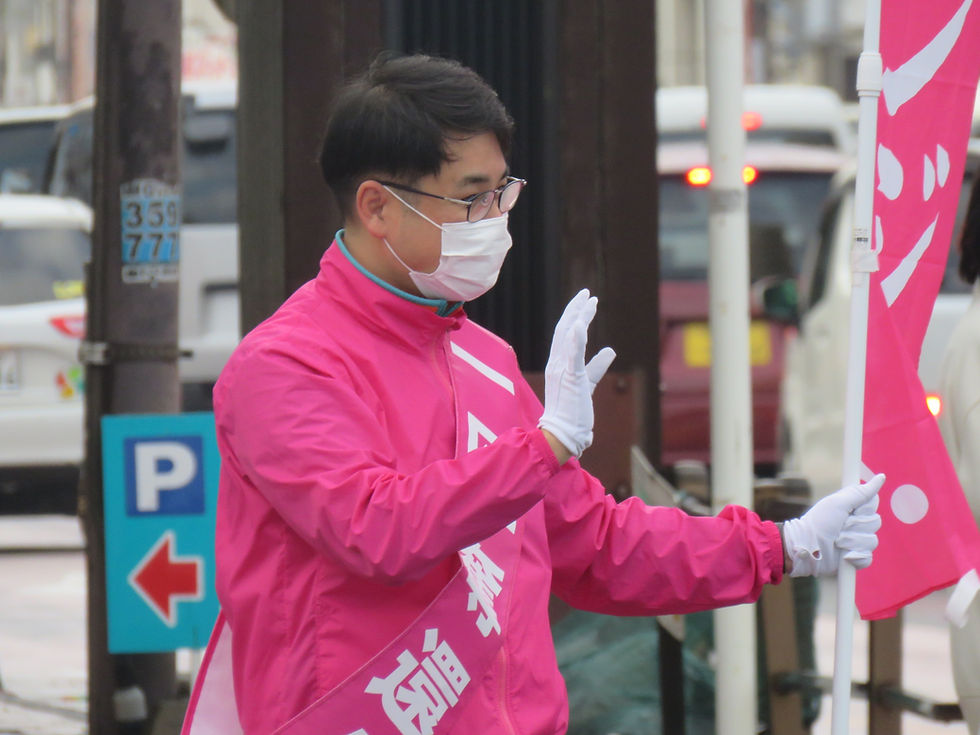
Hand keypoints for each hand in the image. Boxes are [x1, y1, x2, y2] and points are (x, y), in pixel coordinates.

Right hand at [538, 289, 615, 458]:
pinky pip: (572, 354)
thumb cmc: (573, 414)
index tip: (586, 303)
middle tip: (588, 293)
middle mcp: (557, 363)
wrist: (562, 435)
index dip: (575, 316)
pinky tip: (580, 323)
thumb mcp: (587, 384)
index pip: (565, 335)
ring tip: (590, 300)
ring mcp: (561, 370)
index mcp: (559, 364)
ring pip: (568, 336)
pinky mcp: (570, 378)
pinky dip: (575, 338)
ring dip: (579, 316)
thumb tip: (610, 350)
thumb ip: (597, 366)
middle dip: (576, 309)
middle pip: (564, 329)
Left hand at [782, 473, 884, 576]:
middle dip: (856, 526)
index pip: (873, 504)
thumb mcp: (838, 503)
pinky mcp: (856, 558)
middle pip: (875, 522)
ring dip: (852, 541)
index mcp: (852, 508)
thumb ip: (860, 492)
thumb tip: (881, 477)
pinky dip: (855, 557)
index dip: (865, 508)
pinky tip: (843, 555)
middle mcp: (856, 523)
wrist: (807, 548)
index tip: (852, 510)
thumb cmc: (819, 522)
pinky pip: (867, 557)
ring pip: (872, 541)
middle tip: (840, 527)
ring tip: (837, 541)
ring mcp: (856, 541)